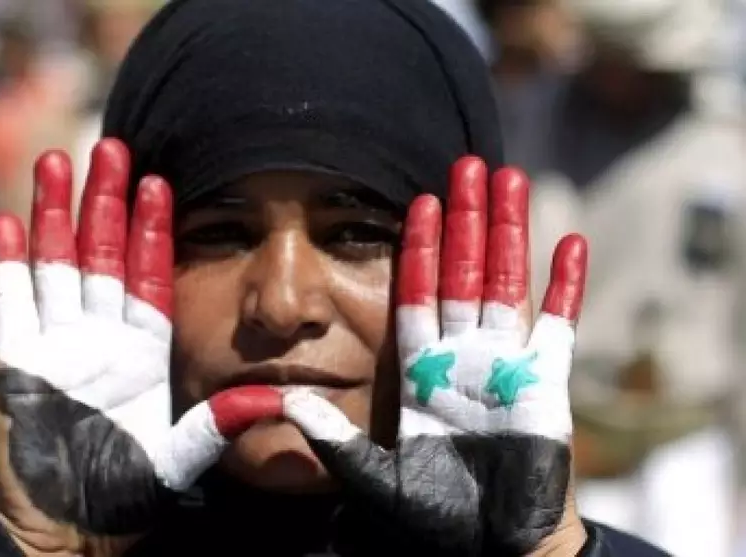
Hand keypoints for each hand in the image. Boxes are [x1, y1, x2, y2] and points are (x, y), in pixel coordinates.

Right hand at [0, 141, 282, 553]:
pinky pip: (11, 305)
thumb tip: (277, 400)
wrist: (66, 530)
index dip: (154, 230)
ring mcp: (55, 346)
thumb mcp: (179, 457)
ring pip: (55, 265)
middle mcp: (99, 338)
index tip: (161, 182)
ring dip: (54, 215)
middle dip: (105, 202)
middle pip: (102, 255)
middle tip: (112, 146)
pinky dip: (9, 266)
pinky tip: (8, 223)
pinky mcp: (14, 364)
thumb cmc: (122, 495)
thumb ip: (218, 425)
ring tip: (56, 162)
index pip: (149, 275)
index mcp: (141, 350)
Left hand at [283, 157, 587, 555]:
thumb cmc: (436, 515)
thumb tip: (281, 404)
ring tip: (510, 179)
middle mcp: (463, 357)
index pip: (417, 293)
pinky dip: (563, 288)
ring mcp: (506, 365)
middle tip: (467, 164)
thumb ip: (333, 439)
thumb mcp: (374, 476)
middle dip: (465, 220)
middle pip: (463, 273)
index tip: (417, 201)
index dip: (419, 248)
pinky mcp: (546, 384)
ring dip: (509, 232)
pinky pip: (555, 326)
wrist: (491, 542)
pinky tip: (570, 244)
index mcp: (422, 370)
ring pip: (506, 283)